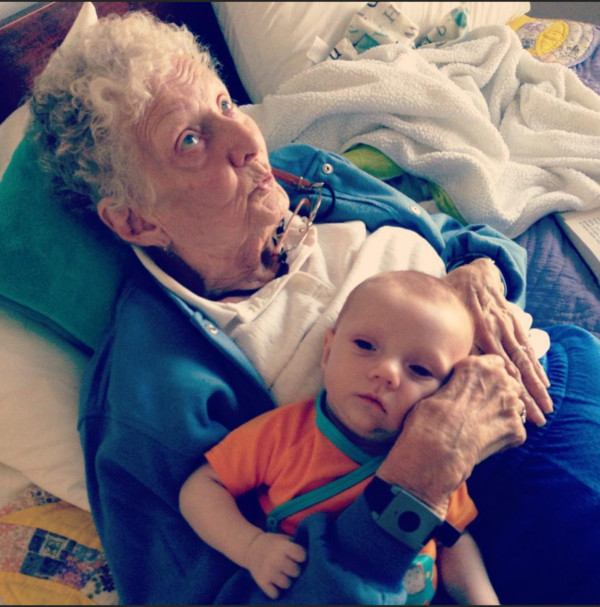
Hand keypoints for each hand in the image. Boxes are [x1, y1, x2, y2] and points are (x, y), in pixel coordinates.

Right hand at [243, 532, 306, 598]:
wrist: (251, 547)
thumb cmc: (273, 544)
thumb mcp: (283, 539)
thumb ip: (295, 545)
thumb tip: (312, 555)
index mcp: (282, 546)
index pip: (301, 555)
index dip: (301, 557)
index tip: (298, 557)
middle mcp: (276, 559)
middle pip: (296, 572)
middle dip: (295, 570)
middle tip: (290, 567)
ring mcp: (268, 571)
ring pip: (287, 584)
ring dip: (286, 581)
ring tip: (282, 574)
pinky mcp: (262, 582)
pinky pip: (275, 594)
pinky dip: (276, 590)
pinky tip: (274, 582)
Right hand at [377, 354, 526, 516]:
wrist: (436, 449)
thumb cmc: (428, 418)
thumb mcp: (437, 389)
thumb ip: (458, 382)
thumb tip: (458, 386)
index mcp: (477, 366)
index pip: (495, 362)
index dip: (487, 375)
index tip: (478, 386)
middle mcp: (498, 380)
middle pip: (509, 382)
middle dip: (499, 393)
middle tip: (480, 409)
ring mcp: (511, 405)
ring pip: (516, 405)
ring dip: (504, 412)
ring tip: (483, 425)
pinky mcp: (517, 429)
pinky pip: (516, 429)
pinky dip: (505, 435)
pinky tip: (485, 441)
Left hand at [444, 257, 551, 425]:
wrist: (471, 274)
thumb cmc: (451, 302)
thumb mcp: (445, 322)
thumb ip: (446, 347)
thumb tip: (436, 372)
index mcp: (475, 332)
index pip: (492, 367)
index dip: (504, 389)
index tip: (512, 412)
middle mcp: (494, 331)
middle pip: (513, 368)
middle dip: (526, 394)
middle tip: (537, 418)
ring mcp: (506, 327)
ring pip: (523, 359)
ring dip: (536, 384)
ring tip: (546, 406)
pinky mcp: (514, 322)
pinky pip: (527, 346)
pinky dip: (535, 365)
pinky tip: (543, 382)